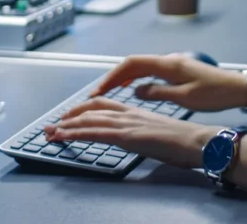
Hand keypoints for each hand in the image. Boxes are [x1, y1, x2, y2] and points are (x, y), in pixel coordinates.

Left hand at [43, 97, 217, 168]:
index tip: (70, 116)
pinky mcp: (127, 136)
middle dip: (69, 116)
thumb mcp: (159, 133)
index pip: (104, 105)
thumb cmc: (185, 141)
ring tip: (50, 132)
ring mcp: (127, 124)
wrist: (197, 141)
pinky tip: (64, 136)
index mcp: (137, 112)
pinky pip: (95, 132)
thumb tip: (138, 139)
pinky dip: (76, 133)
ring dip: (66, 126)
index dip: (84, 109)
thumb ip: (144, 133)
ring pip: (89, 120)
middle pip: (92, 110)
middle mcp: (129, 114)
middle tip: (53, 125)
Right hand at [86, 53, 246, 111]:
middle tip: (98, 92)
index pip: (132, 64)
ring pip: (141, 66)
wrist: (237, 88)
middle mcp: (169, 60)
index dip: (113, 75)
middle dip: (113, 76)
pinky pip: (150, 70)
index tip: (99, 89)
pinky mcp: (178, 69)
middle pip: (134, 63)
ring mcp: (173, 63)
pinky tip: (132, 87)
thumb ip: (158, 93)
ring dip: (124, 76)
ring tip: (109, 91)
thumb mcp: (185, 99)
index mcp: (168, 64)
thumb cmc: (215, 94)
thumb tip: (136, 90)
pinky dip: (137, 77)